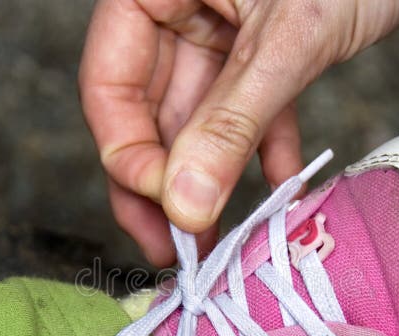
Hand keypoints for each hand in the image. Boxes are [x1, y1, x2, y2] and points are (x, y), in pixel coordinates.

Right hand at [79, 0, 398, 265]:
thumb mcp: (287, 39)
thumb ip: (232, 121)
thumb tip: (183, 205)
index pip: (110, 85)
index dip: (130, 155)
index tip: (170, 209)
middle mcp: (178, 9)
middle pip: (149, 112)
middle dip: (166, 184)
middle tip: (178, 249)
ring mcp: (221, 30)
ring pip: (199, 120)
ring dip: (212, 179)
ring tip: (220, 241)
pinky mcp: (264, 48)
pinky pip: (253, 111)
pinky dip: (266, 151)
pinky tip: (281, 192)